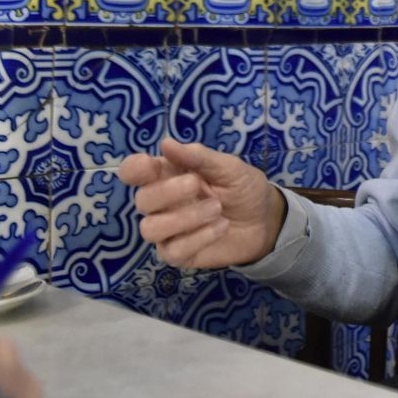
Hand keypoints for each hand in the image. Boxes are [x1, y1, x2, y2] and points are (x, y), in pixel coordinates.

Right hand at [119, 137, 285, 267]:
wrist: (265, 219)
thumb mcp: (229, 167)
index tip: (149, 166)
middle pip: (142, 200)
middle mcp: (161, 203)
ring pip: (150, 229)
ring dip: (185, 218)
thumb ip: (198, 157)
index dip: (133, 169)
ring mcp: (168, 230)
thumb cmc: (242, 187)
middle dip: (168, 192)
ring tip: (217, 209)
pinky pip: (173, 251)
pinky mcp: (179, 253)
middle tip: (197, 185)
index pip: (134, 172)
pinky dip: (199, 238)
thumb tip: (165, 143)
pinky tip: (220, 227)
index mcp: (168, 175)